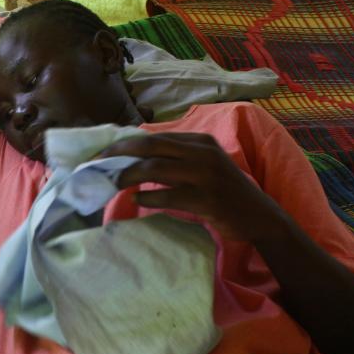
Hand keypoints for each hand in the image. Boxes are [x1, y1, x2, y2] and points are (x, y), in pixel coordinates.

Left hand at [101, 133, 284, 243]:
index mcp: (200, 141)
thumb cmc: (224, 192)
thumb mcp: (203, 166)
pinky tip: (136, 200)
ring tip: (112, 185)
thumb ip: (175, 160)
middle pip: (151, 147)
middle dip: (119, 155)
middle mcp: (203, 153)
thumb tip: (132, 159)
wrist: (259, 216)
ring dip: (128, 177)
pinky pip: (169, 196)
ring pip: (156, 169)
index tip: (102, 154)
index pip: (154, 138)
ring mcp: (207, 175)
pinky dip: (148, 197)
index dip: (124, 144)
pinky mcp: (207, 199)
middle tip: (95, 165)